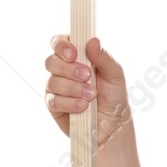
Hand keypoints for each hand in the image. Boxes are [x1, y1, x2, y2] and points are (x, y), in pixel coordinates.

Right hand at [43, 35, 146, 166]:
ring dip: (73, 88)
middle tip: (87, 76)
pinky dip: (70, 103)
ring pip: (52, 81)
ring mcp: (55, 87)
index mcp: (76, 55)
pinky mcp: (53, 105)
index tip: (74, 54)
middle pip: (51, 61)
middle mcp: (62, 69)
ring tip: (91, 96)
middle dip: (69, 69)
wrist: (113, 127)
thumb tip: (92, 40)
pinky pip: (53, 100)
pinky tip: (83, 107)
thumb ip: (103, 57)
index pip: (59, 42)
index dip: (62, 46)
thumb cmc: (114, 97)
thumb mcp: (115, 75)